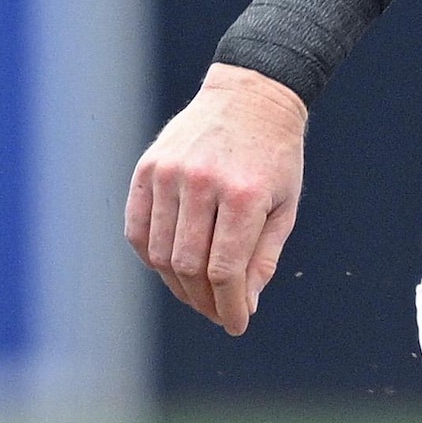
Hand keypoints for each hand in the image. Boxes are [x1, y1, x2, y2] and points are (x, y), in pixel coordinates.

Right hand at [127, 66, 308, 333]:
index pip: (224, 270)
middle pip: (189, 266)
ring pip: (159, 253)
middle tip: (219, 314)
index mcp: (241, 196)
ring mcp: (167, 174)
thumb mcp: (284, 207)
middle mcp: (199, 184)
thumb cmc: (275, 158)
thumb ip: (263, 257)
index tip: (237, 324)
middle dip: (205, 301)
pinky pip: (137, 229)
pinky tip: (171, 269)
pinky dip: (150, 257)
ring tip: (198, 296)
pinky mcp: (146, 169)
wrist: (250, 98)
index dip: (229, 305)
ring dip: (178, 285)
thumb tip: (246, 304)